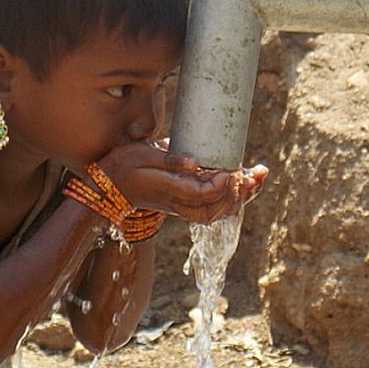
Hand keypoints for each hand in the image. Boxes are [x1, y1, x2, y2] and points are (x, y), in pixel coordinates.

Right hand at [98, 141, 267, 223]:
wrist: (109, 188)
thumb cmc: (124, 166)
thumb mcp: (142, 154)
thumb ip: (169, 159)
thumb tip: (195, 162)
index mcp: (170, 190)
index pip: (206, 193)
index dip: (224, 183)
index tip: (232, 168)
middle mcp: (179, 204)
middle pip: (218, 208)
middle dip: (242, 192)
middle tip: (259, 172)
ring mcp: (182, 208)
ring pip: (218, 213)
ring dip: (241, 197)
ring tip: (257, 178)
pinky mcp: (183, 206)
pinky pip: (212, 211)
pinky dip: (230, 201)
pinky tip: (240, 186)